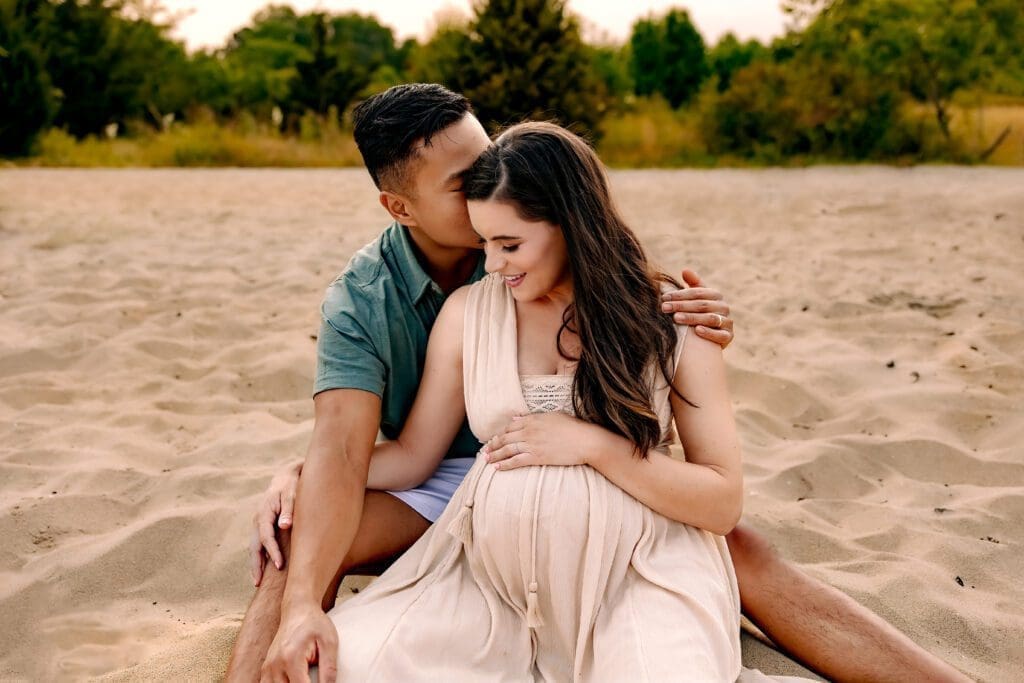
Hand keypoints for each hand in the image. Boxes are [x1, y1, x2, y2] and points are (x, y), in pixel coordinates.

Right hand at [250, 460, 301, 585]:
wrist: (286, 477)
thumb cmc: (291, 486)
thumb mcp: (292, 494)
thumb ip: (289, 510)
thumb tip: (285, 526)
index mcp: (264, 513)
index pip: (266, 536)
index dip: (272, 552)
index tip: (279, 565)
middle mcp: (257, 520)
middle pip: (254, 546)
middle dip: (256, 564)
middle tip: (258, 582)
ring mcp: (258, 524)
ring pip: (254, 547)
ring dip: (255, 563)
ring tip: (257, 582)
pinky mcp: (262, 526)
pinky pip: (258, 544)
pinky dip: (259, 557)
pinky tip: (263, 570)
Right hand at [261, 603, 337, 682]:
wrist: (298, 609)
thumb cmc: (315, 623)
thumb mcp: (329, 643)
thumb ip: (329, 669)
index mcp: (291, 658)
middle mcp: (275, 665)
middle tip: (312, 678)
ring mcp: (268, 667)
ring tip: (303, 679)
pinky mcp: (266, 668)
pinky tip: (292, 680)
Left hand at [484, 412, 604, 469]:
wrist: (585, 440)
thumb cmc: (573, 427)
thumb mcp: (552, 416)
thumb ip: (533, 417)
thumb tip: (516, 418)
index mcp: (533, 419)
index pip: (510, 426)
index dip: (501, 433)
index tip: (495, 438)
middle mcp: (529, 431)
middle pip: (505, 438)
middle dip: (493, 444)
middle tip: (485, 450)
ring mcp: (532, 444)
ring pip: (507, 450)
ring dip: (495, 455)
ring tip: (486, 459)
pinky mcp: (537, 457)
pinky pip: (516, 461)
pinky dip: (505, 464)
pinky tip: (497, 468)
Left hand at [660, 269, 733, 348]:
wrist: (711, 337)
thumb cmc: (700, 313)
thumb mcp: (697, 298)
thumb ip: (692, 284)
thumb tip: (685, 270)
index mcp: (716, 295)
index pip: (697, 293)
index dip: (680, 294)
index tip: (664, 297)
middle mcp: (724, 307)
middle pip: (701, 305)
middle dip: (681, 306)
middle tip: (664, 308)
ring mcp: (727, 322)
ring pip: (710, 318)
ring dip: (692, 318)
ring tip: (676, 318)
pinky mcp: (729, 336)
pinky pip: (720, 335)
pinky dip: (709, 332)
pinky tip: (697, 331)